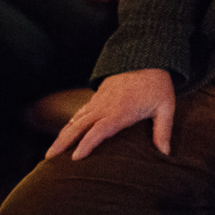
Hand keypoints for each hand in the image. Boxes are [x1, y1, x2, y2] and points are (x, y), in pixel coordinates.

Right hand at [46, 68, 174, 160]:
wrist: (145, 56)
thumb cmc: (157, 83)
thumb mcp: (165, 106)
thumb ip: (163, 131)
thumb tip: (165, 153)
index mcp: (120, 111)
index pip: (99, 130)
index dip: (87, 143)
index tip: (74, 157)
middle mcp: (104, 106)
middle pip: (78, 125)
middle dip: (62, 142)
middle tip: (48, 158)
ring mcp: (98, 101)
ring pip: (75, 119)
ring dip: (62, 134)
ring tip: (51, 151)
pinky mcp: (97, 96)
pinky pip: (79, 112)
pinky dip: (69, 124)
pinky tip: (64, 133)